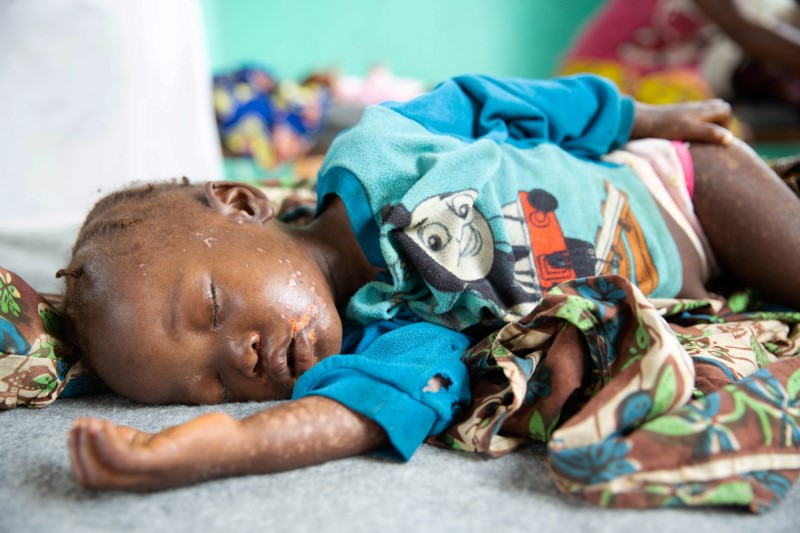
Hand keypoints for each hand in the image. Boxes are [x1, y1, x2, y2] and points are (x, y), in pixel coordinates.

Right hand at [68, 412, 241, 490]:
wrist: (239, 443)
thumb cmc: (205, 438)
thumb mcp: (162, 440)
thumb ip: (135, 441)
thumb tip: (106, 431)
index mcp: (142, 477)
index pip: (97, 478)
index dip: (81, 455)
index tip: (78, 429)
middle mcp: (144, 481)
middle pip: (92, 478)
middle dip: (77, 451)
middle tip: (76, 425)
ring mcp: (153, 473)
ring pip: (101, 471)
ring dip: (86, 445)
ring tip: (86, 423)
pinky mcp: (163, 461)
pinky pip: (122, 458)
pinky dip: (105, 442)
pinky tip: (103, 423)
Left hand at [631, 100, 733, 144]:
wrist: (639, 120)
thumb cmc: (663, 127)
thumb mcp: (689, 130)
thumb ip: (709, 133)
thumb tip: (730, 140)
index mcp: (702, 110)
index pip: (725, 111)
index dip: (727, 125)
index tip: (718, 139)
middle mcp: (695, 108)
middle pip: (718, 108)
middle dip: (721, 123)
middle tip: (712, 139)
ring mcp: (685, 111)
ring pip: (706, 112)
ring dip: (709, 124)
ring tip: (701, 140)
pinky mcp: (676, 117)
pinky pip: (694, 117)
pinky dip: (697, 125)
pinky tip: (687, 138)